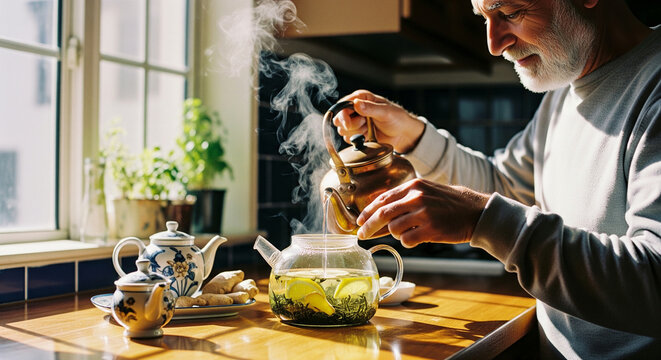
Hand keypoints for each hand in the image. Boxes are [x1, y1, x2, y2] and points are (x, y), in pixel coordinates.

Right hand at [333, 90, 425, 153]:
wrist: (403, 134)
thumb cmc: (397, 118)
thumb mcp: (386, 112)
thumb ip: (370, 108)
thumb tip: (356, 104)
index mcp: (361, 98)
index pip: (342, 105)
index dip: (342, 115)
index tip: (348, 123)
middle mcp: (355, 109)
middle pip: (339, 119)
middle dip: (350, 125)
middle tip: (364, 124)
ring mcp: (355, 122)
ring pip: (343, 131)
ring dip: (356, 132)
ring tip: (369, 128)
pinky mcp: (357, 133)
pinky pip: (349, 139)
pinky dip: (358, 140)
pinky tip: (368, 135)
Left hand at [356, 179, 489, 247]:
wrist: (476, 212)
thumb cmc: (449, 203)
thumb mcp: (426, 192)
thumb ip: (404, 201)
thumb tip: (378, 217)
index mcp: (413, 186)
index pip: (382, 199)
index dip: (368, 212)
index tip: (359, 221)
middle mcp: (417, 197)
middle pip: (382, 214)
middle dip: (369, 226)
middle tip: (362, 235)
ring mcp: (424, 213)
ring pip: (394, 229)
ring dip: (396, 234)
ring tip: (409, 232)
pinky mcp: (431, 229)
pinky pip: (407, 240)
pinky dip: (408, 242)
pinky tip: (417, 238)